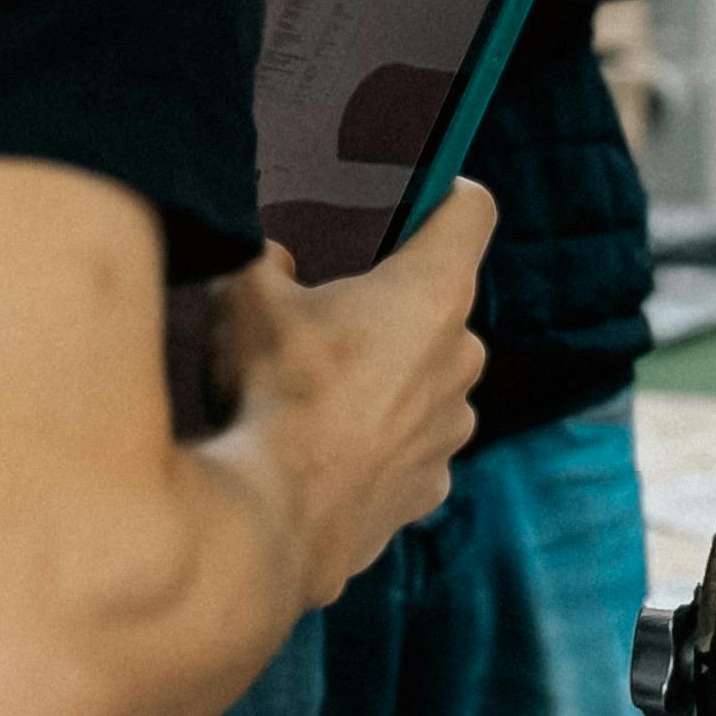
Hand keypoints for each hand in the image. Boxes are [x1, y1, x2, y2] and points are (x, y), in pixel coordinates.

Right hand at [215, 183, 493, 605]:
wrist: (271, 522)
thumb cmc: (272, 392)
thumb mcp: (244, 295)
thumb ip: (264, 257)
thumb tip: (275, 258)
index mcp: (433, 291)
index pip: (472, 211)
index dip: (445, 194)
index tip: (418, 197)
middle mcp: (463, 357)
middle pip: (440, 301)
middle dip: (392, 300)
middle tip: (327, 310)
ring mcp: (452, 428)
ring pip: (427, 377)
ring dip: (387, 375)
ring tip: (317, 389)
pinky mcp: (430, 487)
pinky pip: (411, 442)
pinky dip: (377, 439)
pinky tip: (323, 448)